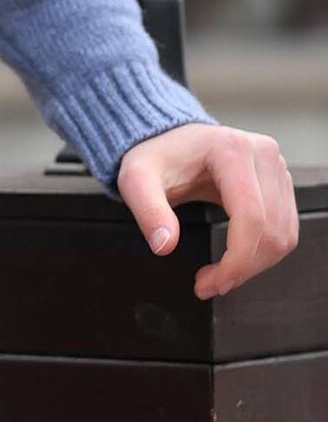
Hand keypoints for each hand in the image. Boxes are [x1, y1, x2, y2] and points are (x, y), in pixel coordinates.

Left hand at [115, 122, 299, 299]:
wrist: (168, 138)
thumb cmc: (155, 155)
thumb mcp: (136, 179)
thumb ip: (148, 210)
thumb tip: (164, 245)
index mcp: (231, 150)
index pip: (251, 218)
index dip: (236, 260)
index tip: (212, 283)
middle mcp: (262, 154)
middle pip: (271, 230)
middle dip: (243, 268)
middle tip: (210, 284)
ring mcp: (276, 167)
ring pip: (283, 235)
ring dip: (255, 264)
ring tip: (220, 274)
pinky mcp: (280, 181)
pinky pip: (284, 229)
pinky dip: (263, 252)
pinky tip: (236, 257)